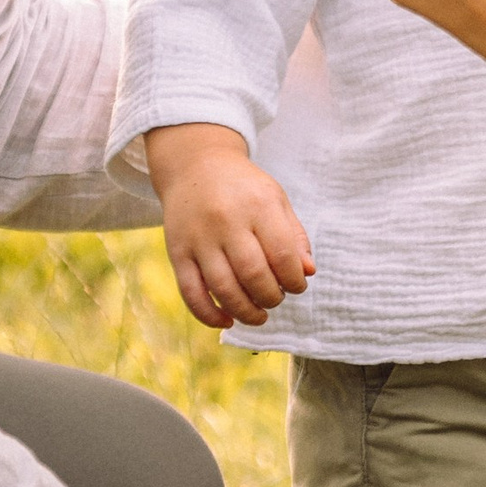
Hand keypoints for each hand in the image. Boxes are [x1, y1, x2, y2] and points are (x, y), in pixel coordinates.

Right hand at [147, 124, 314, 328]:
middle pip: (253, 274)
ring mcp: (198, 238)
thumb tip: (308, 273)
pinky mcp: (177, 252)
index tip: (296, 285)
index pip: (282, 255)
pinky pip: (191, 293)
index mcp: (257, 205)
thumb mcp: (275, 200)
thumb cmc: (243, 188)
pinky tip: (227, 321)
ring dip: (245, 312)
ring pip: (223, 288)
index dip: (294, 280)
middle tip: (276, 299)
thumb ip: (294, 236)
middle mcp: (226, 221)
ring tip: (259, 315)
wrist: (195, 166)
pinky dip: (209, 315)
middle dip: (271, 297)